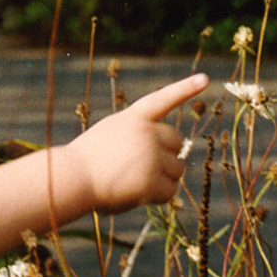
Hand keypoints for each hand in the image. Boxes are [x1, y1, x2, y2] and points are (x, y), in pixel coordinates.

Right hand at [63, 73, 207, 213]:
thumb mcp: (109, 137)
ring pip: (177, 169)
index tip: (205, 79)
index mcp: (132, 118)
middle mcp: (146, 132)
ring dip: (162, 179)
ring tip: (133, 182)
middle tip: (143, 170)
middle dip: (167, 156)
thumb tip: (172, 160)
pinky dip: (156, 197)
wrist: (71, 179)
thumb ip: (137, 138)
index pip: (163, 99)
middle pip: (177, 142)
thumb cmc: (84, 163)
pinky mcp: (151, 179)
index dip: (185, 89)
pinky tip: (135, 194)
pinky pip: (169, 191)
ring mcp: (150, 155)